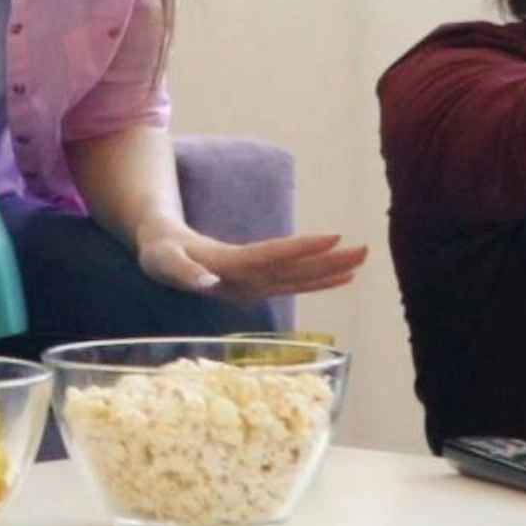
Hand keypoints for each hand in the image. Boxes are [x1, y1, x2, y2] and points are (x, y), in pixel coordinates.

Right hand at [135, 224, 369, 300]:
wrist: (162, 259)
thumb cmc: (162, 253)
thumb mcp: (163, 259)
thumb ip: (183, 270)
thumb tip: (207, 280)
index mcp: (228, 271)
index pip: (270, 258)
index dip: (301, 249)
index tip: (332, 237)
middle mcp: (248, 284)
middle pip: (293, 273)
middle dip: (329, 263)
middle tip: (364, 250)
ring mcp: (256, 288)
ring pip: (298, 280)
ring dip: (331, 271)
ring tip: (362, 259)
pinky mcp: (260, 286)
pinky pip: (295, 284)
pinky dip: (320, 280)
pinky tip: (343, 276)